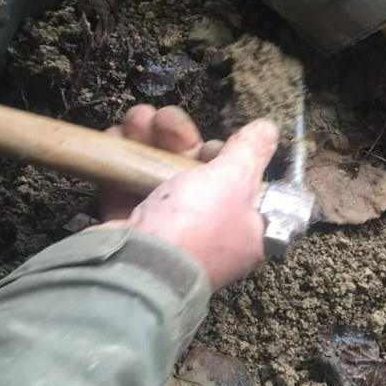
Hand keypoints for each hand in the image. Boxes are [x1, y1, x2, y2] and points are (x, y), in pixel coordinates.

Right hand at [96, 106, 277, 290]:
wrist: (133, 267)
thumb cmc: (196, 226)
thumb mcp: (235, 180)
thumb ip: (250, 152)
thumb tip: (269, 129)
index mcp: (248, 229)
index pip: (248, 187)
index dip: (233, 159)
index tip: (218, 146)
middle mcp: (212, 233)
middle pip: (199, 173)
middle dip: (179, 138)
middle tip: (165, 120)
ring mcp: (170, 233)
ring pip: (161, 175)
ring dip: (148, 139)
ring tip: (137, 118)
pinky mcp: (133, 232)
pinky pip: (128, 188)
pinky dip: (122, 162)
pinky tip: (116, 135)